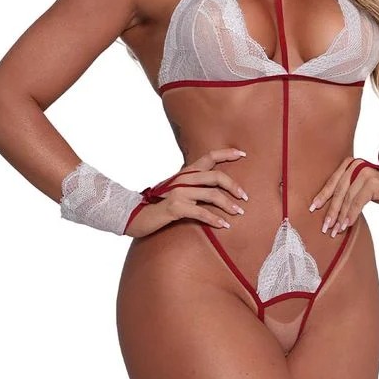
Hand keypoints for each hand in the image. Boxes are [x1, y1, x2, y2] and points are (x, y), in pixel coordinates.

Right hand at [124, 147, 248, 237]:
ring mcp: (179, 192)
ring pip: (212, 195)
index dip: (227, 153)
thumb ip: (193, 185)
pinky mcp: (176, 207)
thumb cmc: (158, 203)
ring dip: (229, 205)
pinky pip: (201, 213)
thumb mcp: (176, 189)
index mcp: (186, 172)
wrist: (134, 214)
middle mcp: (184, 178)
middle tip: (245, 198)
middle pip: (217, 176)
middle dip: (234, 186)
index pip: (209, 156)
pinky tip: (224, 225)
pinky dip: (215, 219)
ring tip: (238, 213)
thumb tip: (214, 187)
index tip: (243, 154)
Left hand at [309, 156, 378, 236]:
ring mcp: (365, 172)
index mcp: (350, 164)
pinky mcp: (374, 182)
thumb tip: (329, 210)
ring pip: (347, 198)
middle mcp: (356, 165)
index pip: (333, 182)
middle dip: (331, 211)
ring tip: (335, 231)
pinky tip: (347, 225)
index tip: (312, 209)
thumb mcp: (362, 190)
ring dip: (340, 216)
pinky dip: (351, 214)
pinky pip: (358, 201)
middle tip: (325, 227)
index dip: (322, 196)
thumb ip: (348, 193)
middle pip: (338, 191)